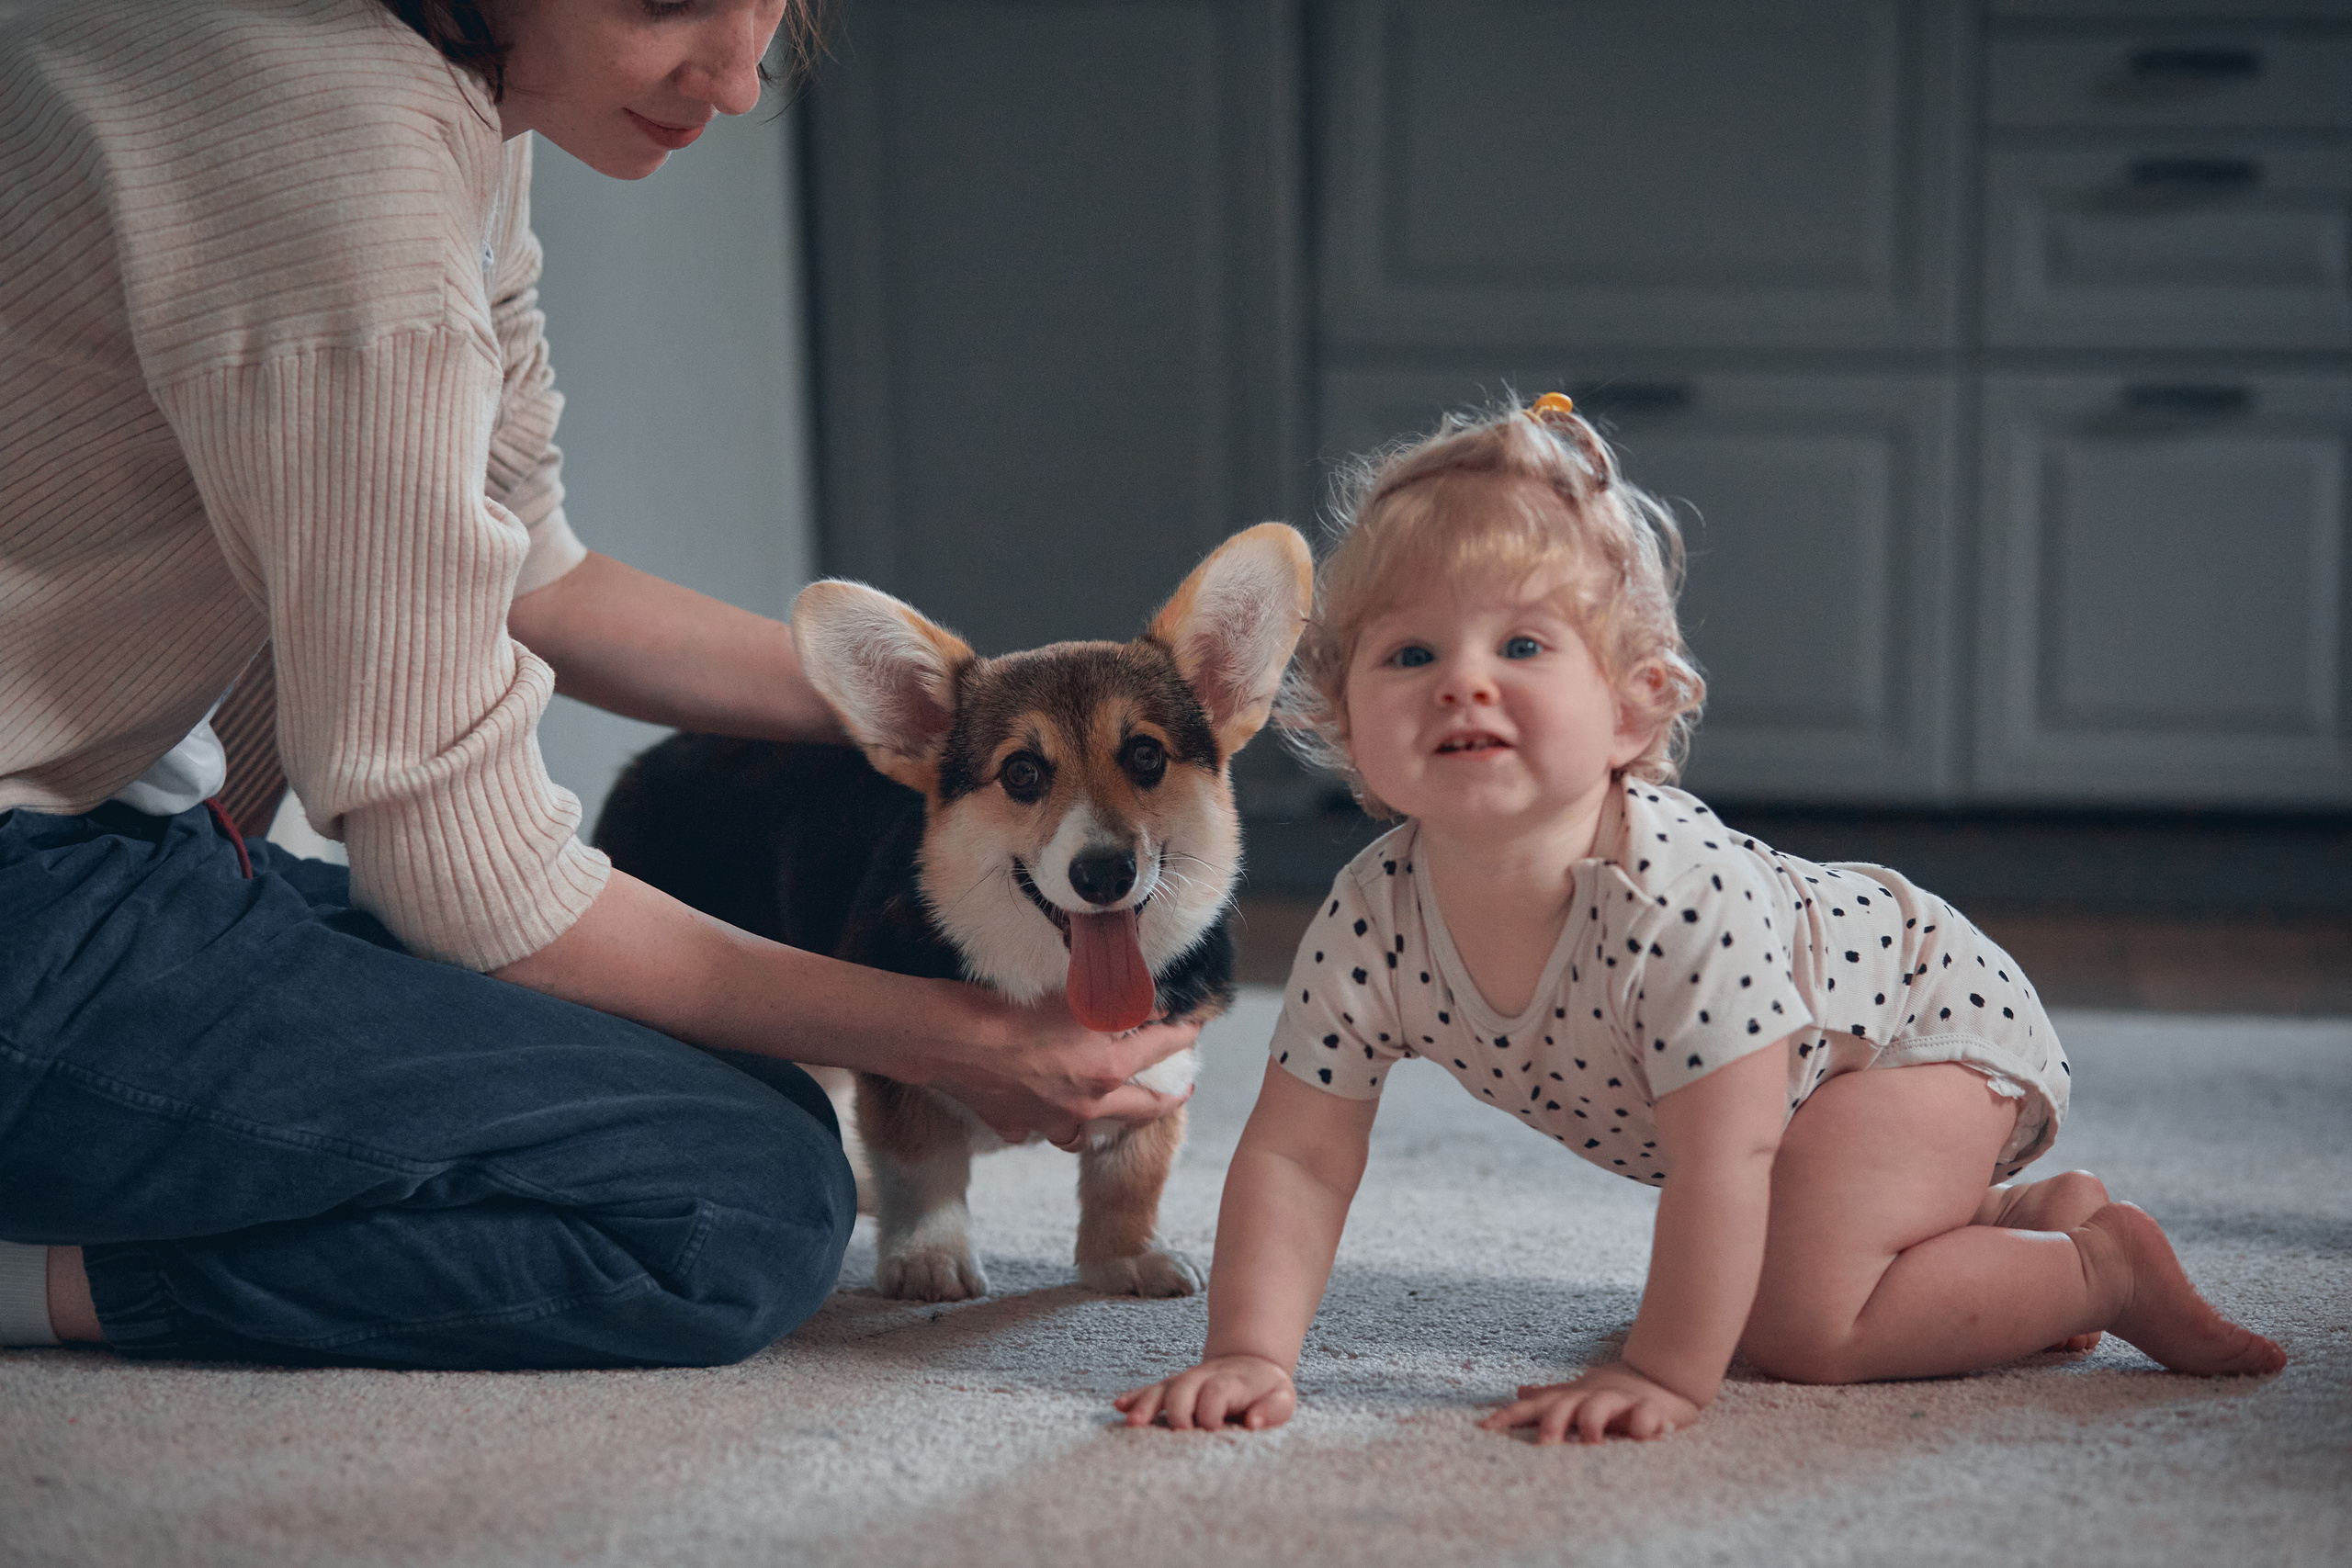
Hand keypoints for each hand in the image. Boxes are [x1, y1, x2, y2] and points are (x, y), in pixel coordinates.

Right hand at [924, 987, 1199, 1143]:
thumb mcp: (1074, 997)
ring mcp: (1047, 1122)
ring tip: (1107, 1108)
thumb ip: (1118, 1004)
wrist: (949, 1039)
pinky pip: (1036, 1129)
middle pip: (1139, 1110)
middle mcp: (1084, 1105)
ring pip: (1084, 1134)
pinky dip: (1043, 1119)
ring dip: (1101, 1121)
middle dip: (1165, 1100)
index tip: (1192, 1029)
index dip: (1181, 1037)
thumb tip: (1151, 1006)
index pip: (1160, 1051)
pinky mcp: (1012, 1125)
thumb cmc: (1009, 1009)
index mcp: (1106, 1070)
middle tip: (1179, 1092)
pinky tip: (1040, 1106)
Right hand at [1114, 1355, 1295, 1430]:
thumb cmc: (1267, 1391)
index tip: (1213, 1429)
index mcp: (1235, 1381)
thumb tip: (1253, 1423)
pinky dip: (1135, 1397)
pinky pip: (1151, 1389)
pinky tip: (1120, 1406)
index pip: (1219, 1389)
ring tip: (1133, 1423)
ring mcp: (1187, 1381)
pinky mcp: (1174, 1387)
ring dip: (1147, 1404)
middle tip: (1180, 1433)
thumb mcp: (1282, 1397)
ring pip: (1163, 1387)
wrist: (1250, 1362)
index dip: (1212, 1408)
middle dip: (1179, 1408)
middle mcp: (1206, 1377)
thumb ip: (1273, 1410)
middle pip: (1186, 1385)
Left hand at [1478, 1360, 1699, 1443]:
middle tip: (1545, 1447)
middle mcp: (1592, 1397)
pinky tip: (1645, 1435)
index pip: (1536, 1406)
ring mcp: (1621, 1401)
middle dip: (1553, 1423)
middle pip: (1566, 1405)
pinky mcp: (1652, 1409)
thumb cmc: (1612, 1393)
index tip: (1485, 1429)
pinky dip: (1647, 1424)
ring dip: (1593, 1421)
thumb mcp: (1578, 1393)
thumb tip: (1520, 1392)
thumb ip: (1551, 1397)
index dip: (1511, 1415)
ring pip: (1601, 1405)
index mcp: (1572, 1398)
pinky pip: (1649, 1415)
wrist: (1660, 1375)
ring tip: (1591, 1442)